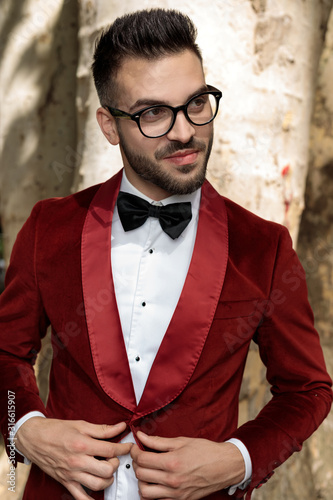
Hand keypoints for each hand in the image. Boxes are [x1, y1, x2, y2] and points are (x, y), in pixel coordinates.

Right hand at [16, 417, 132, 499]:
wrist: (34, 438)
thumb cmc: (56, 429)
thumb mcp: (81, 425)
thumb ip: (102, 429)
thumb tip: (121, 426)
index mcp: (83, 444)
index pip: (110, 449)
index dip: (124, 448)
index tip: (129, 447)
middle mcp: (78, 461)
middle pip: (107, 469)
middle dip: (115, 464)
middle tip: (114, 458)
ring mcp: (72, 474)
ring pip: (98, 484)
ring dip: (108, 479)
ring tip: (107, 471)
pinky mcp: (66, 482)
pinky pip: (80, 497)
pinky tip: (98, 496)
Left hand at [131, 431, 244, 499]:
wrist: (224, 466)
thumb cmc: (206, 452)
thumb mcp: (181, 441)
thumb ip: (158, 441)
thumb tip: (142, 437)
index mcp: (172, 462)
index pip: (142, 460)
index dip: (135, 452)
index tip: (136, 448)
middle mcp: (172, 480)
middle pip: (141, 475)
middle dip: (136, 464)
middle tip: (141, 456)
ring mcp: (176, 493)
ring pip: (145, 492)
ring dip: (142, 481)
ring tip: (147, 471)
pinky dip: (152, 491)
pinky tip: (156, 481)